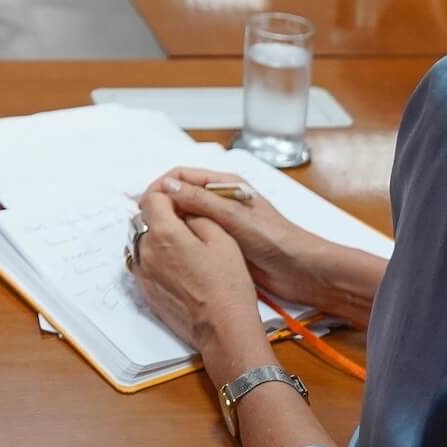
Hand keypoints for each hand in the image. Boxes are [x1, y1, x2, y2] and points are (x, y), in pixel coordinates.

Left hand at [131, 190, 265, 364]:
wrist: (222, 329)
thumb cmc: (227, 286)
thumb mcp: (222, 239)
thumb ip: (198, 217)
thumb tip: (184, 210)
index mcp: (165, 234)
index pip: (152, 199)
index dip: (167, 196)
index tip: (180, 202)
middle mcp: (147, 251)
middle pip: (142, 219)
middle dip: (159, 215)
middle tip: (183, 223)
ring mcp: (143, 273)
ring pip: (139, 241)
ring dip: (153, 236)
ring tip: (180, 245)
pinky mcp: (145, 291)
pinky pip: (141, 263)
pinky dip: (152, 257)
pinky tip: (175, 265)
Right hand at [141, 169, 330, 307]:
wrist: (302, 270)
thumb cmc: (274, 239)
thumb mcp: (234, 217)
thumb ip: (200, 201)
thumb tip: (165, 187)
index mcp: (225, 184)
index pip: (182, 176)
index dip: (160, 186)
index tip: (144, 204)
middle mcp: (221, 199)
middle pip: (181, 195)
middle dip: (161, 205)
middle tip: (144, 223)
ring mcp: (222, 222)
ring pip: (186, 218)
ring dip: (170, 224)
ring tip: (153, 238)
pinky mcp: (223, 243)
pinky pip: (195, 236)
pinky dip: (181, 239)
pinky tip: (171, 251)